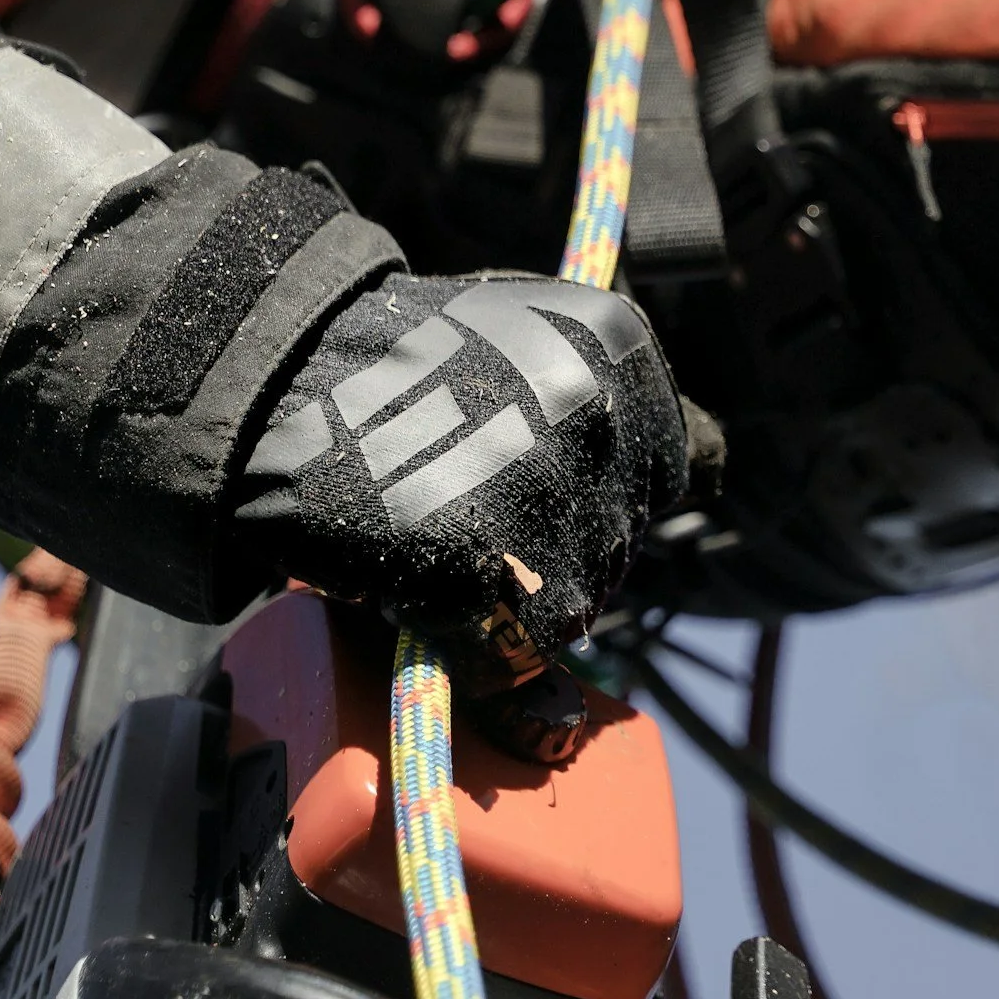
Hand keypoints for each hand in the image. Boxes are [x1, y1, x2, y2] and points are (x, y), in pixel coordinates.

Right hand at [232, 271, 687, 682]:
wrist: (279, 370)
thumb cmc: (404, 364)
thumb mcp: (537, 341)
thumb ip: (626, 406)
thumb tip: (719, 470)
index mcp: (621, 344)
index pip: (668, 476)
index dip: (593, 494)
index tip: (528, 475)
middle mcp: (599, 411)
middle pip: (619, 548)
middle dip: (553, 549)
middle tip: (463, 503)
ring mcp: (545, 487)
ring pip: (573, 610)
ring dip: (513, 601)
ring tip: (437, 537)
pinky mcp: (484, 563)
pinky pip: (510, 657)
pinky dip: (475, 654)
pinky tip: (427, 597)